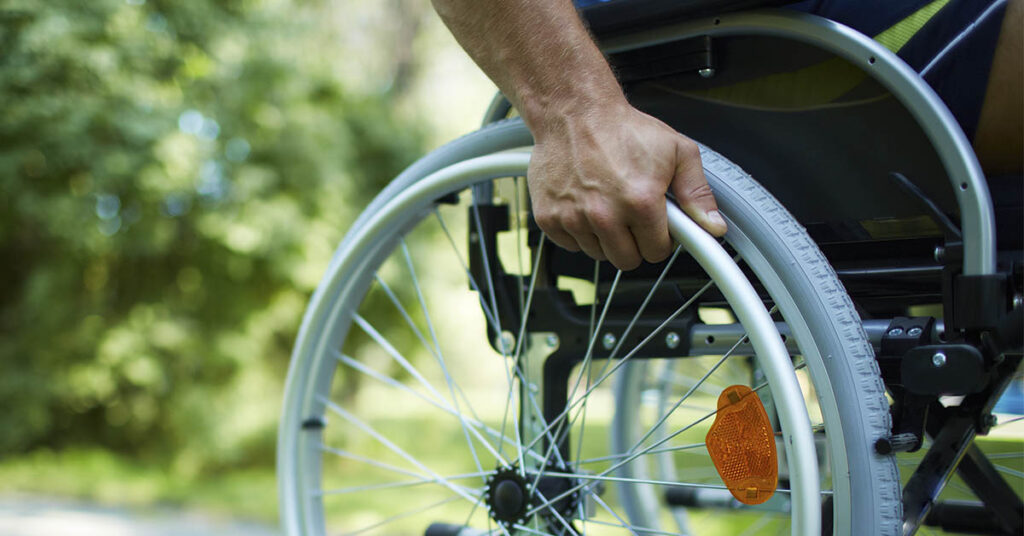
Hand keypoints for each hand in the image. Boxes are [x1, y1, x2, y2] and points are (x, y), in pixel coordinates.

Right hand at [528, 103, 726, 270]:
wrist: (574, 111)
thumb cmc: (622, 128)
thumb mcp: (677, 151)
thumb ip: (697, 193)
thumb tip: (714, 227)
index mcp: (640, 202)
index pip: (656, 252)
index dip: (660, 240)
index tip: (656, 227)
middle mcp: (604, 214)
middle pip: (626, 261)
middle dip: (634, 243)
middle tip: (632, 217)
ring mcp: (573, 218)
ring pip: (597, 254)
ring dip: (605, 237)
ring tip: (607, 205)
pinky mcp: (549, 218)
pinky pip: (570, 244)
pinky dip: (578, 231)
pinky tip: (584, 206)